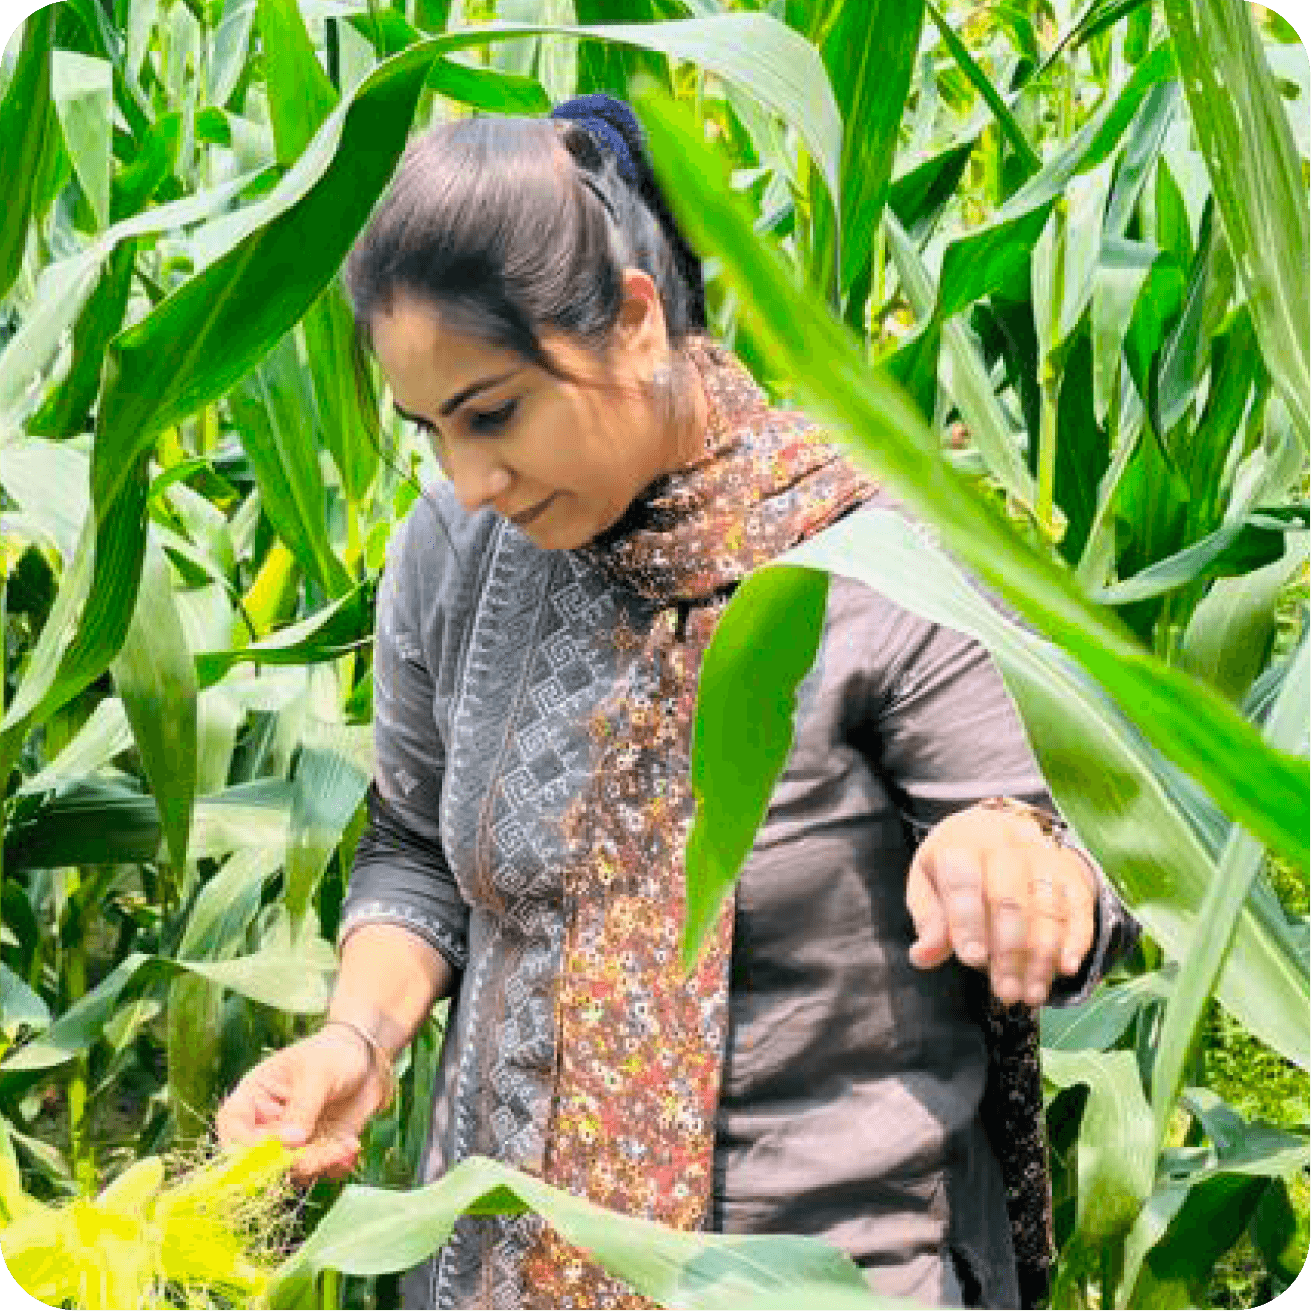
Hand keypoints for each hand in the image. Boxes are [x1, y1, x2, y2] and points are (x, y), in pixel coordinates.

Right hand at [214, 1029, 389, 1184]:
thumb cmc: (334, 1054)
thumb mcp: (317, 1073)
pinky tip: (351, 1148)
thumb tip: (290, 1143)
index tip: (273, 1148)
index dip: (243, 1143)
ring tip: (346, 1147)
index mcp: (255, 1096)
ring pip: (291, 1171)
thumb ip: (302, 1108)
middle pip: (260, 1158)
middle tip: (322, 1155)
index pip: (232, 1125)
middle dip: (290, 1162)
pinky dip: (335, 1167)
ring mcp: (291, 1142)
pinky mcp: (316, 1152)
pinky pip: (319, 1172)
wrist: (368, 1059)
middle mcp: (267, 1124)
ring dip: (318, 1165)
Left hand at [905, 800, 1096, 1005]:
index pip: (964, 881)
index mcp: (961, 844)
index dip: (967, 921)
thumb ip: (928, 919)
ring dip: (1041, 957)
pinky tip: (1066, 969)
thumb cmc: (958, 867)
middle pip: (1010, 899)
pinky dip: (1075, 939)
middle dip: (1009, 952)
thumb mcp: (929, 883)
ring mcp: (1043, 856)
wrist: (999, 830)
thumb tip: (922, 956)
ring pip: (1047, 908)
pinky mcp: (1071, 872)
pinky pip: (1078, 906)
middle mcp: (1005, 844)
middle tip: (1005, 992)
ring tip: (1030, 994)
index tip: (971, 959)